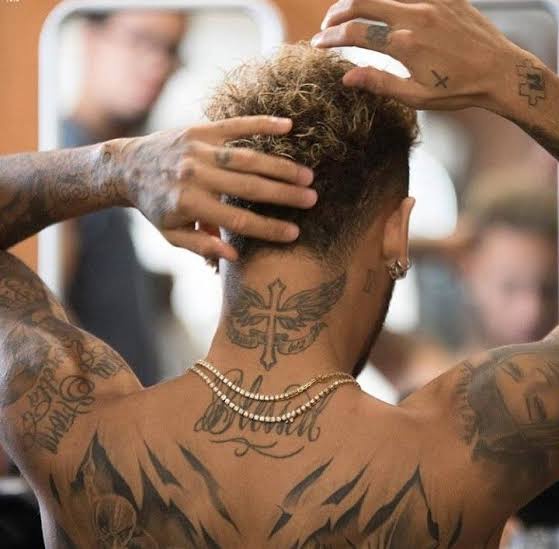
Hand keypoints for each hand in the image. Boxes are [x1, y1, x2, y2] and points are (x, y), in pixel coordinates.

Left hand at [114, 116, 316, 261]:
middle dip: (284, 194)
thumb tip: (234, 254)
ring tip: (306, 175)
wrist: (128, 167)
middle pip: (249, 187)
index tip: (294, 232)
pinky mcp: (200, 129)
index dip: (268, 227)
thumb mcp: (172, 234)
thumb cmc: (155, 206)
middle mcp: (196, 175)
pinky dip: (262, 124)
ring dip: (280, 166)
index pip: (238, 219)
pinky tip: (287, 126)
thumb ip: (202, 246)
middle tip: (312, 199)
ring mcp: (199, 149)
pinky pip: (235, 125)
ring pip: (248, 158)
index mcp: (190, 204)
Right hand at [312, 0, 523, 111]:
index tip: (317, 44)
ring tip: (349, 12)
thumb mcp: (415, 96)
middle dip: (338, 12)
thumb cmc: (458, 90)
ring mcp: (431, 1)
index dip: (331, 38)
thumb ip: (379, 83)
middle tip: (327, 24)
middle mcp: (415, 16)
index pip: (356, 34)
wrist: (500, 71)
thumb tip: (346, 76)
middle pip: (363, 2)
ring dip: (361, 0)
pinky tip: (383, 6)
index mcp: (405, 44)